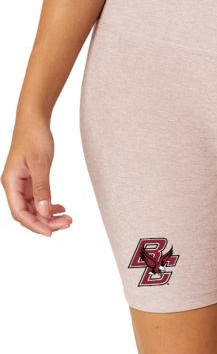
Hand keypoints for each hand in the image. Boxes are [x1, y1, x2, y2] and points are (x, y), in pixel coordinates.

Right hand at [1, 118, 72, 235]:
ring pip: (35, 208)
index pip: (19, 213)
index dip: (34, 225)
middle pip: (28, 214)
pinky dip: (50, 206)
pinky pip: (39, 200)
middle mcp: (14, 186)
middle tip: (68, 223)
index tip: (51, 232)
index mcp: (11, 183)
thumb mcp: (40, 164)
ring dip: (50, 216)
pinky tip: (61, 208)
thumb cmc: (34, 138)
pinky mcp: (31, 181)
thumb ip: (42, 188)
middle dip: (46, 222)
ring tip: (68, 218)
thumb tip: (44, 212)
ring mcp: (22, 184)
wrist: (34, 121)